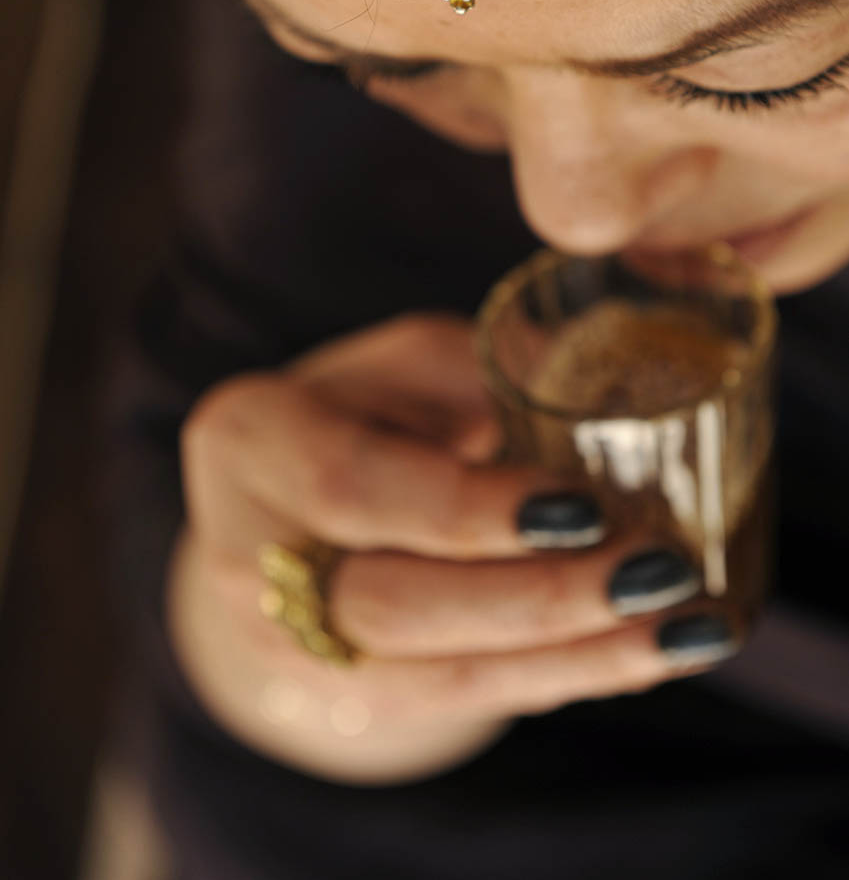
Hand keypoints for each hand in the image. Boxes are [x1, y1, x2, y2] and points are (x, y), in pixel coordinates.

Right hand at [167, 313, 735, 785]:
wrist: (281, 511)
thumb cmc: (360, 408)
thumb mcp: (400, 362)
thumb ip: (478, 373)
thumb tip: (605, 395)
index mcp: (250, 442)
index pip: (353, 487)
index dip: (468, 507)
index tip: (583, 506)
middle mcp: (247, 559)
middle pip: (395, 604)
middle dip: (539, 598)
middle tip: (660, 573)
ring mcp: (290, 647)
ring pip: (439, 675)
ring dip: (576, 657)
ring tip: (687, 630)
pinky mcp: (350, 698)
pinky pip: (464, 698)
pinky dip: (565, 676)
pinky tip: (646, 653)